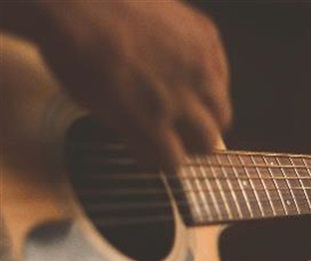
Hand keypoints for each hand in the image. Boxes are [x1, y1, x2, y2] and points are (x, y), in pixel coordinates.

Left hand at [32, 0, 230, 168]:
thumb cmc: (78, 51)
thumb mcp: (97, 107)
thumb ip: (132, 134)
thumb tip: (151, 150)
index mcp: (149, 121)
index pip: (174, 162)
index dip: (166, 160)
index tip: (162, 153)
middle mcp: (181, 97)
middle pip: (208, 143)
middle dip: (193, 144)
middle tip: (181, 134)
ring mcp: (199, 66)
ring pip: (222, 113)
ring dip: (207, 117)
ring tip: (189, 104)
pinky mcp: (206, 38)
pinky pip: (222, 74)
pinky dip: (211, 82)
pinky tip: (191, 74)